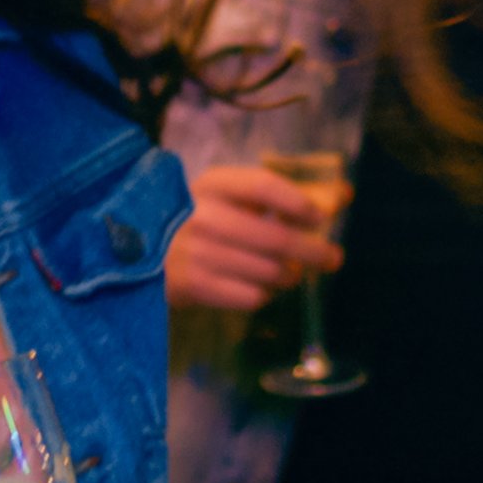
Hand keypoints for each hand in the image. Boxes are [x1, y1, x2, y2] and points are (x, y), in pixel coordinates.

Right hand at [164, 164, 340, 312]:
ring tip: (291, 273)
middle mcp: (204, 217)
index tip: (322, 217)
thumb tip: (343, 194)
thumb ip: (278, 194)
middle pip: (276, 237)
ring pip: (268, 272)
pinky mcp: (195, 287)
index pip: (264, 186)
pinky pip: (251, 297)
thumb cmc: (198, 218)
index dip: (299, 202)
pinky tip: (261, 286)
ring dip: (289, 276)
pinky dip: (265, 294)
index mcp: (213, 185)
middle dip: (314, 251)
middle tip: (334, 258)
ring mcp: (198, 254)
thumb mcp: (226, 195)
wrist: (138, 252)